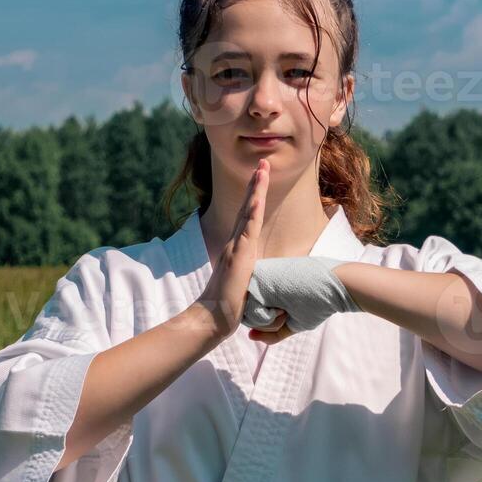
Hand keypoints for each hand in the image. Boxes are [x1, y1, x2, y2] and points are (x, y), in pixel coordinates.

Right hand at [195, 159, 283, 340]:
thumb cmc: (229, 308)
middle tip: (263, 164)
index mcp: (237, 250)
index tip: (260, 181)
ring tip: (263, 169)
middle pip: (246, 208)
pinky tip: (258, 195)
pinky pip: (247, 228)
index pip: (247, 219)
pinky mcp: (238, 254)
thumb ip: (255, 279)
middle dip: (255, 185)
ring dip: (256, 189)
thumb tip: (268, 283)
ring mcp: (235, 247)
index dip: (254, 199)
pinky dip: (252, 210)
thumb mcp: (247, 288)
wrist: (213, 317)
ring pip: (247, 212)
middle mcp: (234, 244)